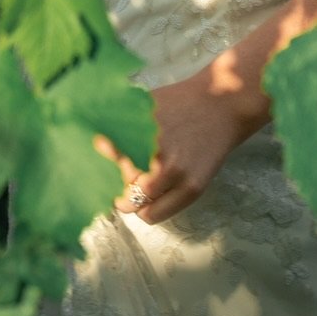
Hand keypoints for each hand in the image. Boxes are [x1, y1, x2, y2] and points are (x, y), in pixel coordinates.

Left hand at [109, 68, 252, 226]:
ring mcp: (176, 174)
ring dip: (129, 200)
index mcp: (142, 130)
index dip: (102, 156)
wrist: (223, 105)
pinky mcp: (192, 189)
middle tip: (114, 178)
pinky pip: (157, 214)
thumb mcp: (145, 104)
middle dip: (114, 182)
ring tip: (130, 189)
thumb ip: (120, 123)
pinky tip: (146, 198)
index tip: (98, 155)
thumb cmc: (180, 101)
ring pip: (137, 205)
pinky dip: (146, 210)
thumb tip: (93, 140)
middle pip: (121, 183)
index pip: (109, 154)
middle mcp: (157, 155)